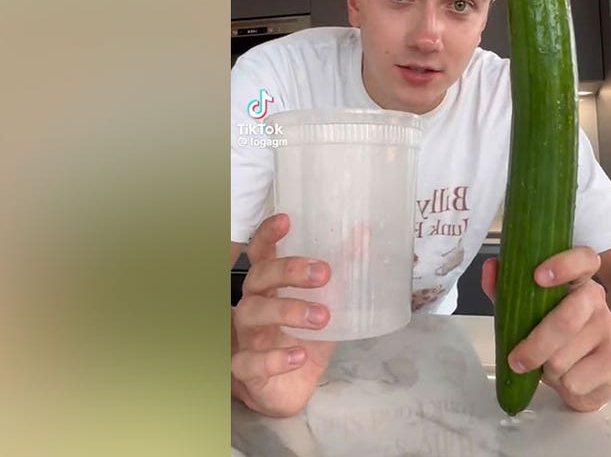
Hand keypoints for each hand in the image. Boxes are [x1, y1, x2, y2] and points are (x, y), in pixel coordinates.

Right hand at [232, 213, 335, 416]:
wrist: (287, 390)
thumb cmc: (301, 340)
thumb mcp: (327, 305)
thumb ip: (342, 275)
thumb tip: (365, 237)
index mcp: (268, 288)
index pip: (261, 254)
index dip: (268, 235)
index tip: (286, 220)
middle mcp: (251, 307)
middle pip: (257, 279)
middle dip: (288, 271)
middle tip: (323, 272)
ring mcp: (245, 338)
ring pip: (252, 315)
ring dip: (287, 311)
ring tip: (321, 316)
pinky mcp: (247, 371)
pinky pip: (252, 362)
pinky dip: (275, 358)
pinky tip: (299, 355)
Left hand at [481, 246, 610, 411]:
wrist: (583, 372)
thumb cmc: (551, 335)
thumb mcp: (526, 310)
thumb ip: (506, 289)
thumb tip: (491, 268)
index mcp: (579, 281)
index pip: (583, 260)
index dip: (563, 265)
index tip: (538, 276)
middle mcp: (599, 302)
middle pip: (567, 320)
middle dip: (535, 344)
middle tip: (516, 360)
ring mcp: (610, 333)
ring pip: (563, 358)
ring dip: (546, 370)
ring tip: (549, 365)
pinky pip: (574, 382)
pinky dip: (561, 386)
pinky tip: (566, 377)